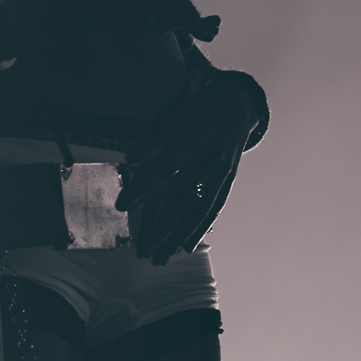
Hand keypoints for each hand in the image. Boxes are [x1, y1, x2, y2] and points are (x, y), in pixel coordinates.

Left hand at [116, 73, 259, 265]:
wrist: (237, 104)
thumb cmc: (199, 107)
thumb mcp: (174, 112)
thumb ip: (155, 137)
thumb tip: (133, 159)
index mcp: (191, 141)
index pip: (163, 171)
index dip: (142, 189)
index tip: (123, 206)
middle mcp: (208, 161)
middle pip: (183, 200)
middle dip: (163, 227)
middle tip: (144, 250)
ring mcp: (221, 174)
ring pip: (199, 210)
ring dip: (180, 235)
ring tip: (163, 257)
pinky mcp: (228, 180)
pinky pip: (214, 208)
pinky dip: (201, 228)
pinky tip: (188, 245)